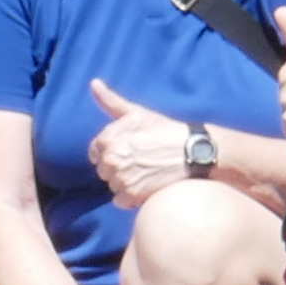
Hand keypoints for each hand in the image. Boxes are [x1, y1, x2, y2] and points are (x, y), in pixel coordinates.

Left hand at [83, 75, 193, 205]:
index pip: (95, 153)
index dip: (112, 152)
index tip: (130, 151)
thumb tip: (93, 83)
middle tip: (141, 161)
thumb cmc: (164, 130)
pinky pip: (120, 201)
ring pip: (112, 186)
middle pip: (103, 171)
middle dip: (118, 168)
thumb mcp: (137, 112)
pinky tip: (147, 185)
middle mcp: (111, 159)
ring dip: (126, 183)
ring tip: (146, 172)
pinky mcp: (132, 195)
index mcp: (108, 139)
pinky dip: (131, 198)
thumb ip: (110, 101)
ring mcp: (121, 178)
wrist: (192, 151)